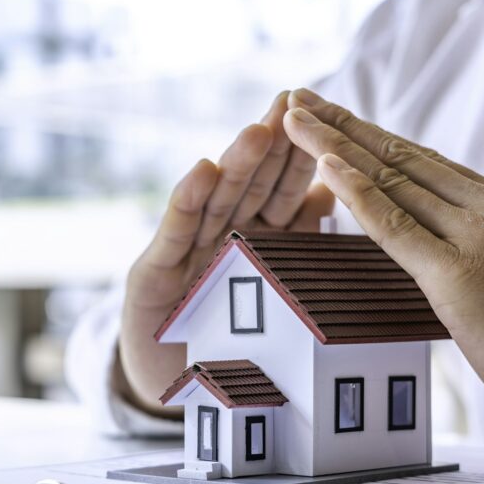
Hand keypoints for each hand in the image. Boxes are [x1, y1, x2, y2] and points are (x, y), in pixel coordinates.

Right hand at [118, 91, 335, 412]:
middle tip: (291, 102)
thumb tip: (332, 189)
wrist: (165, 382)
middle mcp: (218, 237)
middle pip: (250, 184)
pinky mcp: (151, 272)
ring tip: (258, 131)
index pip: (281, 191)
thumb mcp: (262, 289)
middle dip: (270, 144)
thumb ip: (291, 239)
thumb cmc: (218, 337)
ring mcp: (185, 251)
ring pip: (216, 201)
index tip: (325, 116)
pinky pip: (175, 232)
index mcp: (253, 240)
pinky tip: (203, 171)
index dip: (300, 156)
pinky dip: (188, 201)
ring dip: (236, 164)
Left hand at [282, 88, 483, 442]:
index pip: (424, 162)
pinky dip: (357, 193)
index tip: (336, 117)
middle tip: (297, 98)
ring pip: (392, 180)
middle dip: (343, 126)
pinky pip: (396, 226)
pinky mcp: (461, 277)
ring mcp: (477, 238)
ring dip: (334, 144)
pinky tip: (325, 166)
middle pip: (400, 158)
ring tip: (294, 115)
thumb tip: (448, 244)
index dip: (374, 138)